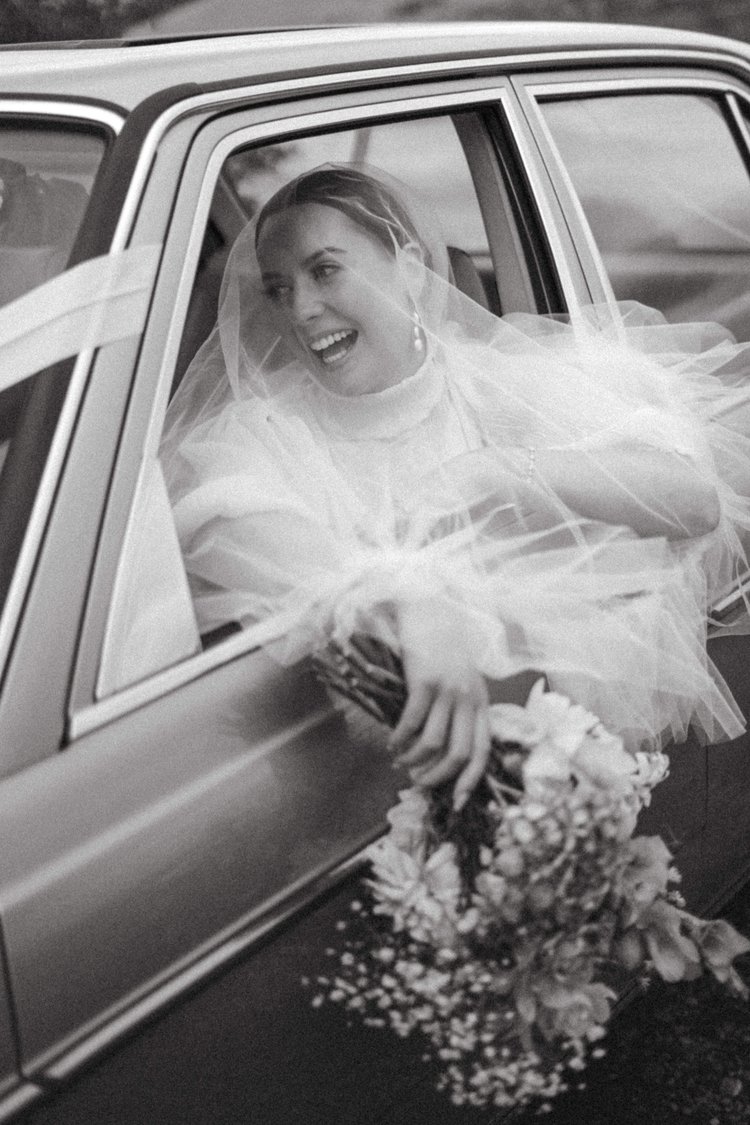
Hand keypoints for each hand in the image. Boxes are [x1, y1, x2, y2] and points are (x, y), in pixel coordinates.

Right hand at [388, 598, 490, 810]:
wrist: (428, 607)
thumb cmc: (441, 645)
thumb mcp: (462, 678)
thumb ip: (460, 707)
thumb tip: (443, 748)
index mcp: (482, 702)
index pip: (483, 750)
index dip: (470, 780)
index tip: (457, 801)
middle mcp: (470, 699)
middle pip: (459, 753)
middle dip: (438, 777)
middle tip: (418, 783)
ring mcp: (448, 690)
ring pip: (434, 743)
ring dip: (414, 760)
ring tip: (400, 761)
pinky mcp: (425, 681)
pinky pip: (412, 723)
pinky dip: (400, 739)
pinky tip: (391, 742)